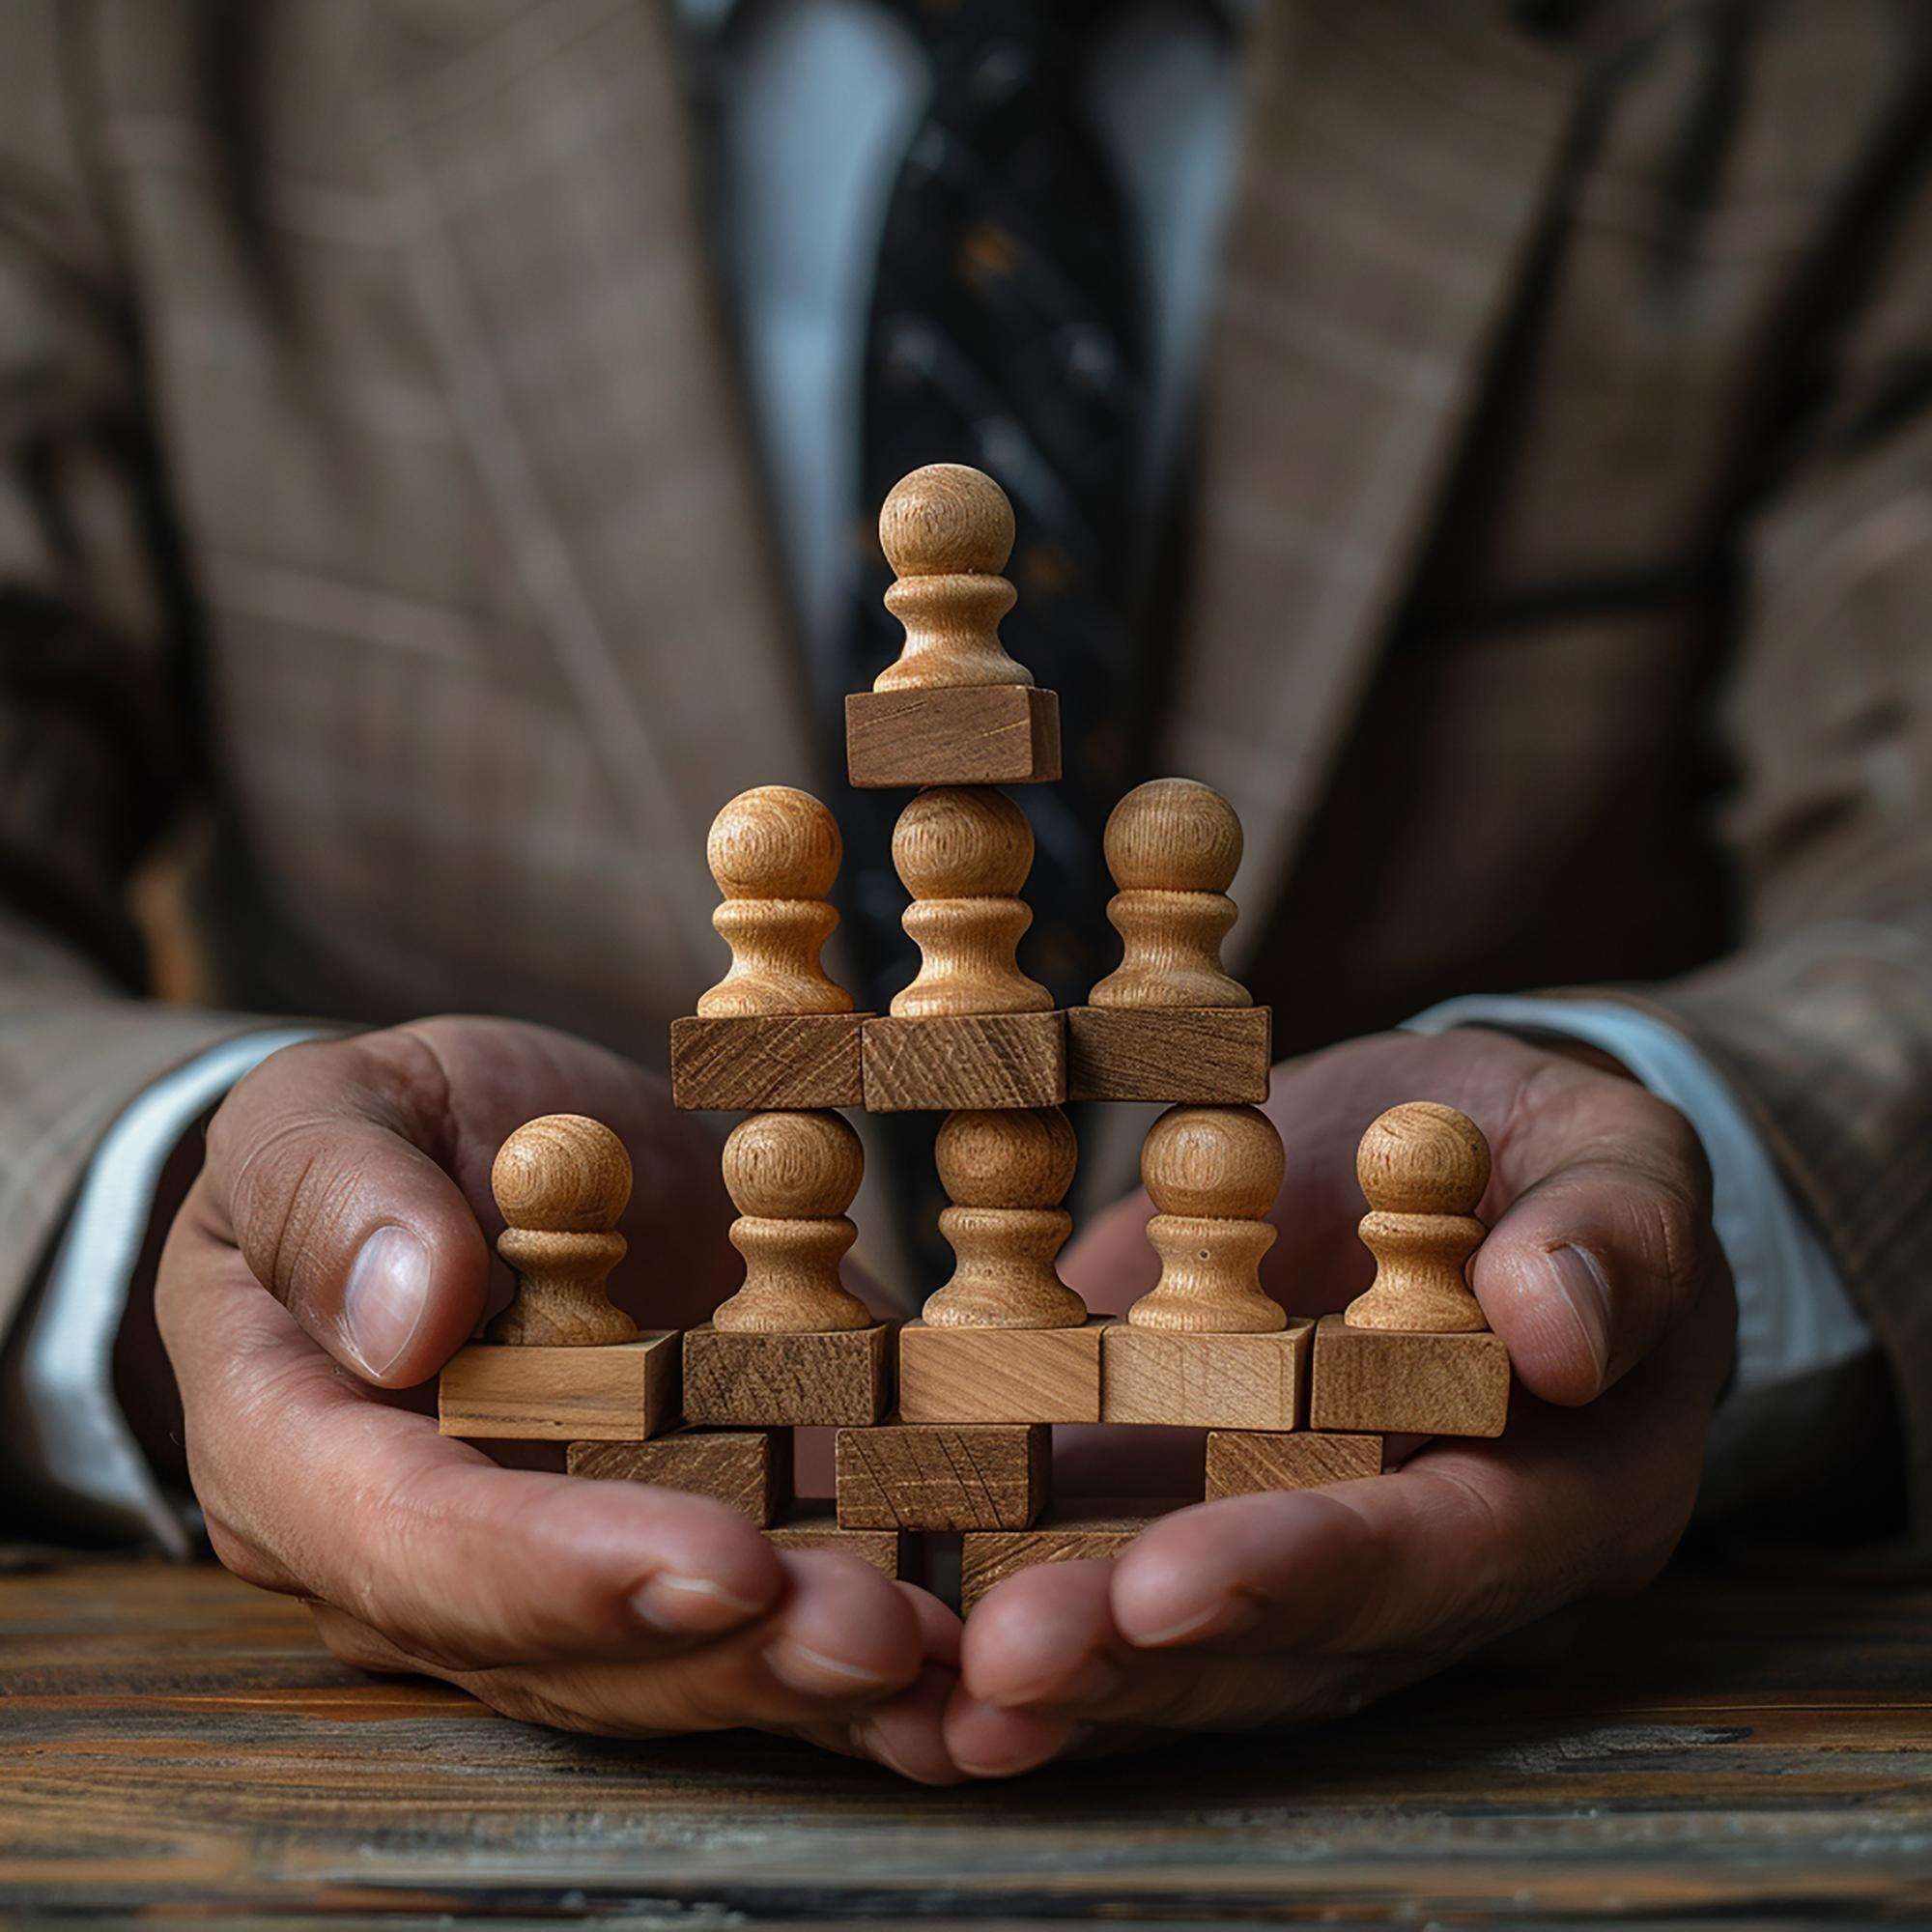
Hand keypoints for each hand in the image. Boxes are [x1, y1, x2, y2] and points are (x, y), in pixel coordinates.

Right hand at [157, 1017, 960, 1781]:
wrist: (483, 1156)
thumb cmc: (380, 1135)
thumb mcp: (326, 1113)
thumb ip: (339, 1200)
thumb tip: (406, 1317)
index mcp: (305, 1454)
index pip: (416, 1545)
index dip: (561, 1572)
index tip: (714, 1566)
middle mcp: (430, 1556)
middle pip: (566, 1645)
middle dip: (729, 1655)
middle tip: (882, 1637)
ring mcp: (563, 1561)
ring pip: (675, 1659)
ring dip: (814, 1672)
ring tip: (951, 1658)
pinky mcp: (681, 1533)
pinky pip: (765, 1604)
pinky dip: (871, 1617)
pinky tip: (980, 1643)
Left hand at [945, 1026, 1735, 1774]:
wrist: (1445, 1160)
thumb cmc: (1548, 1156)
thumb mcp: (1612, 1160)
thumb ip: (1617, 1237)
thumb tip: (1560, 1326)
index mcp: (1558, 1496)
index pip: (1438, 1559)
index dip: (1310, 1577)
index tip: (1172, 1581)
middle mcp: (1420, 1567)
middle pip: (1288, 1650)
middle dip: (1143, 1667)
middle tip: (1002, 1665)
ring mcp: (1294, 1553)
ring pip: (1181, 1653)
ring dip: (1054, 1677)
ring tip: (921, 1691)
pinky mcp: (1188, 1512)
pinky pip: (1101, 1580)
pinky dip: (995, 1608)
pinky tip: (893, 1632)